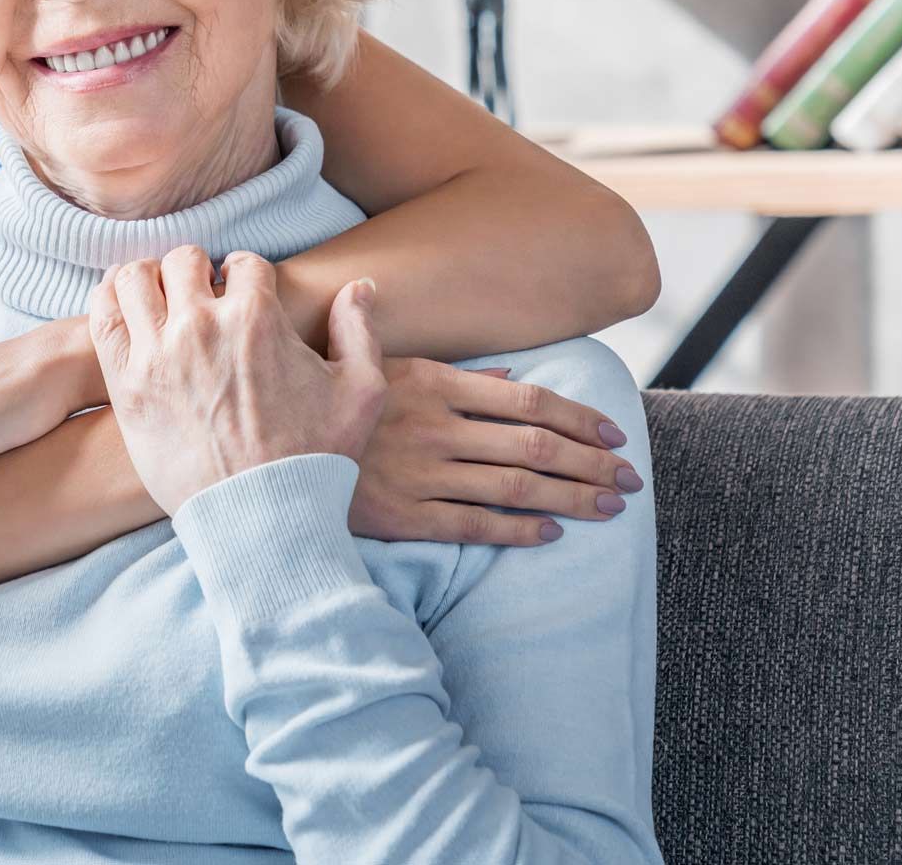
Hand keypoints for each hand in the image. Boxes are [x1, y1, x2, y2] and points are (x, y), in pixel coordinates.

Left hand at [87, 246, 385, 515]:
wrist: (261, 517)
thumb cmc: (315, 457)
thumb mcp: (361, 390)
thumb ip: (358, 330)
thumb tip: (359, 287)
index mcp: (257, 317)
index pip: (242, 263)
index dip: (244, 274)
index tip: (239, 291)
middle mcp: (202, 325)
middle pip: (183, 261)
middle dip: (195, 270)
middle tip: (199, 293)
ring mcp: (157, 352)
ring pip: (134, 278)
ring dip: (147, 278)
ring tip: (158, 295)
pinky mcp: (126, 384)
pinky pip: (102, 318)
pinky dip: (107, 300)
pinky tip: (122, 307)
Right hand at [349, 358, 643, 546]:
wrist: (271, 456)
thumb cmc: (329, 406)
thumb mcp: (380, 367)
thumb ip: (450, 370)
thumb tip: (512, 375)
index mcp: (433, 383)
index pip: (528, 401)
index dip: (580, 416)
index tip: (615, 432)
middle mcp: (435, 427)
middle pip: (536, 445)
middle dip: (592, 462)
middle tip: (630, 478)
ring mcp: (423, 473)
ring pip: (518, 486)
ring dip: (573, 496)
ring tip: (611, 506)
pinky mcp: (406, 515)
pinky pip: (477, 526)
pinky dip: (521, 530)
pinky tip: (554, 532)